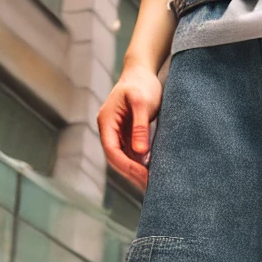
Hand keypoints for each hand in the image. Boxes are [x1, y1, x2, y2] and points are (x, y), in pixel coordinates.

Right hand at [99, 67, 162, 187]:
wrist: (142, 72)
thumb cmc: (142, 84)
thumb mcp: (143, 103)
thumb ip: (140, 127)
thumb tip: (140, 153)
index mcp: (106, 121)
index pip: (113, 151)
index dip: (128, 166)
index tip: (144, 177)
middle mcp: (108, 129)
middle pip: (116, 159)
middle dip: (132, 174)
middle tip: (152, 188)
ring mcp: (116, 132)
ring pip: (124, 158)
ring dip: (136, 172)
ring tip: (154, 186)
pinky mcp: (126, 134)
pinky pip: (131, 153)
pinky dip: (141, 164)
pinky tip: (154, 173)